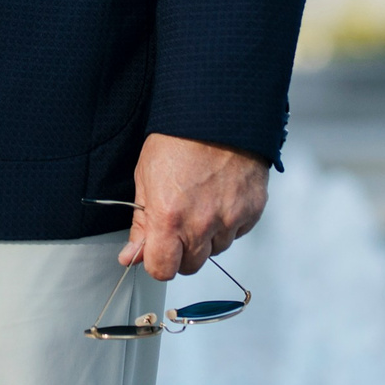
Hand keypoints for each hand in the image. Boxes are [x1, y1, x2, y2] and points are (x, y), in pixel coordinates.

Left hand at [117, 134, 269, 281]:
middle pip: (191, 265)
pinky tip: (220, 196)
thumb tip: (132, 256)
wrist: (216, 114)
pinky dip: (229, 222)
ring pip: (216, 250)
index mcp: (169, 217)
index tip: (158, 251)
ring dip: (208, 236)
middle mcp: (201, 224)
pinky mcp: (252, 212)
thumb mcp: (146, 178)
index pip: (162, 269)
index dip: (158, 262)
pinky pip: (237, 232)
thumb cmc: (178, 140)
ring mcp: (230, 219)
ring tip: (202, 201)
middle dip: (183, 251)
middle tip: (181, 221)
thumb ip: (141, 224)